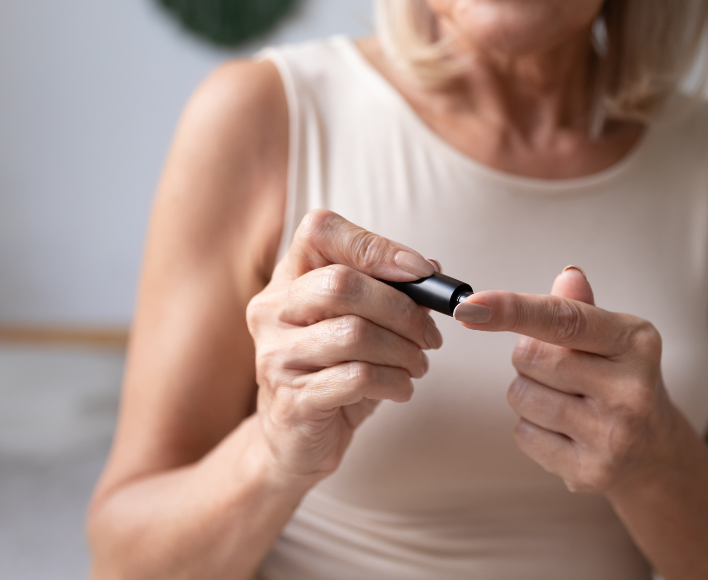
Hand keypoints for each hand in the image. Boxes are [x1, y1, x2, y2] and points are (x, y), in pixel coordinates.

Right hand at [246, 209, 442, 484]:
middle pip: (342, 284)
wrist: (296, 439)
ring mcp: (276, 356)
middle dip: (402, 308)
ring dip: (404, 350)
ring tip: (418, 364)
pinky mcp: (293, 400)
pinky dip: (394, 382)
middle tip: (430, 335)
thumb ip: (392, 291)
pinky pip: (357, 378)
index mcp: (288, 279)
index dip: (375, 245)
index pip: (319, 231)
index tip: (421, 272)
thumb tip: (434, 271)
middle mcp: (273, 311)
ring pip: (354, 333)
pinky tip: (402, 389)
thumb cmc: (333, 371)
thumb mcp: (361, 323)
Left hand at [453, 267, 678, 495]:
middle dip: (528, 356)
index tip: (470, 305)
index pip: (564, 320)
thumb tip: (568, 277)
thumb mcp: (614, 337)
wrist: (656, 452)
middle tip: (557, 367)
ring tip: (563, 398)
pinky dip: (530, 426)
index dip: (512, 309)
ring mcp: (611, 435)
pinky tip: (563, 429)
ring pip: (521, 395)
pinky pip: (523, 434)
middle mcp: (629, 390)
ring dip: (527, 391)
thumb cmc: (623, 381)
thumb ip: (581, 309)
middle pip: (531, 357)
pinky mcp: (590, 471)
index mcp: (635, 343)